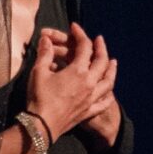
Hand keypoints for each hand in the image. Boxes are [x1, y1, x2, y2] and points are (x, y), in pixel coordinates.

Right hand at [28, 22, 115, 144]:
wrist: (41, 125)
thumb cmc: (39, 97)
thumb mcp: (39, 72)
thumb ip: (45, 54)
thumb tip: (45, 39)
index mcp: (78, 71)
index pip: (84, 47)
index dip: (80, 34)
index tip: (75, 27)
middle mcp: (89, 83)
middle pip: (102, 62)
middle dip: (101, 48)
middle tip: (99, 40)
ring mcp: (92, 98)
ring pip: (108, 81)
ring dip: (112, 70)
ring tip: (113, 62)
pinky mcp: (89, 111)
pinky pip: (104, 102)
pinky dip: (109, 95)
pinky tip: (110, 92)